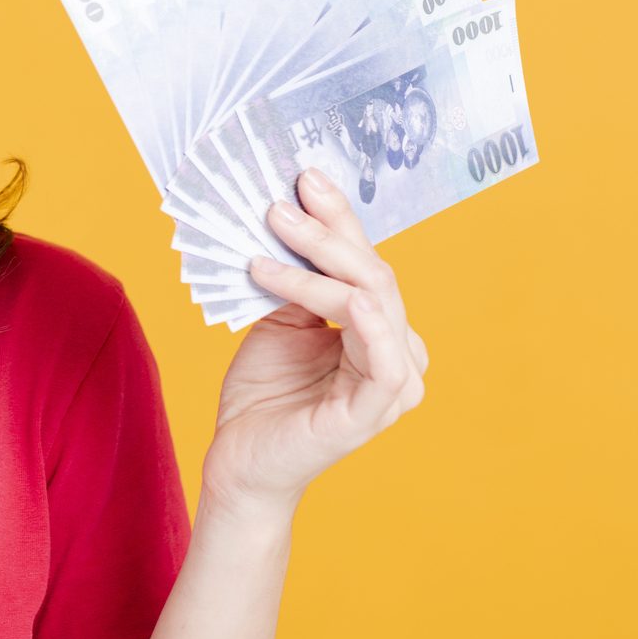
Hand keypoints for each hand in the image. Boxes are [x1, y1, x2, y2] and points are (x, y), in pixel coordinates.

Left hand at [199, 167, 429, 518]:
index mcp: (380, 328)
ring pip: (375, 302)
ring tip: (274, 235)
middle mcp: (397, 351)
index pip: (365, 262)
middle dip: (326, 232)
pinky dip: (370, 324)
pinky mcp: (373, 412)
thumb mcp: (278, 320)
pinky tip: (348, 298)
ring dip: (323, 265)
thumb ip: (296, 279)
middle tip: (278, 206)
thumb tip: (286, 213)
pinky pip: (386, 362)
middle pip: (374, 274)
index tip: (304, 178)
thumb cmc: (263, 394)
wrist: (240, 461)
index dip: (339, 219)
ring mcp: (391, 384)